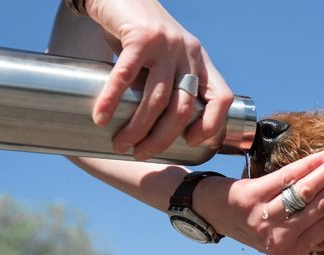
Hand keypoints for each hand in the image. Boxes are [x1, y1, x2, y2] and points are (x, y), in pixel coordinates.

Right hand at [84, 0, 233, 159]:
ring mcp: (167, 44)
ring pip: (156, 99)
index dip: (212, 125)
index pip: (222, 98)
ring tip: (121, 143)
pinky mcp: (141, 36)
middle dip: (161, 138)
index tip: (190, 142)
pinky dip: (111, 100)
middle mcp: (188, 52)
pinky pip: (126, 77)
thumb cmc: (137, 32)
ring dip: (137, 127)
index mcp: (199, 61)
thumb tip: (155, 128)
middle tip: (140, 153)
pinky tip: (101, 117)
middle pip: (182, 108)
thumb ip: (166, 84)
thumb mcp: (164, 58)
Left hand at [195, 149, 323, 254]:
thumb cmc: (252, 221)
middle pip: (321, 206)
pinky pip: (286, 179)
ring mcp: (263, 219)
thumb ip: (311, 239)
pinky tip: (323, 156)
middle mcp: (276, 240)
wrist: (209, 210)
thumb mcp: (280, 237)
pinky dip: (308, 165)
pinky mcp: (250, 198)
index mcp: (289, 253)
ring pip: (306, 192)